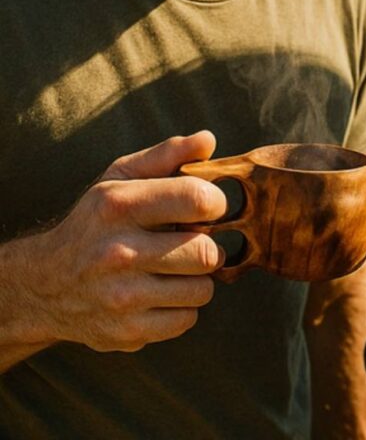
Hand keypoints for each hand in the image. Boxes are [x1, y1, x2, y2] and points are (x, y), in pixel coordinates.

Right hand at [22, 131, 226, 351]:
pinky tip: (160, 295)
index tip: (207, 208)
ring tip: (173, 270)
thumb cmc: (96, 224)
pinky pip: (187, 319)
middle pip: (207, 252)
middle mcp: (117, 251)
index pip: (198, 198)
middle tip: (192, 244)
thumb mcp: (118, 180)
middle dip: (208, 247)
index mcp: (117, 206)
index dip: (215, 203)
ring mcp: (121, 296)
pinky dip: (182, 309)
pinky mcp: (127, 331)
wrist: (45, 285)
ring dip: (197, 280)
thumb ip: (165, 156)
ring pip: (203, 289)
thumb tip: (208, 139)